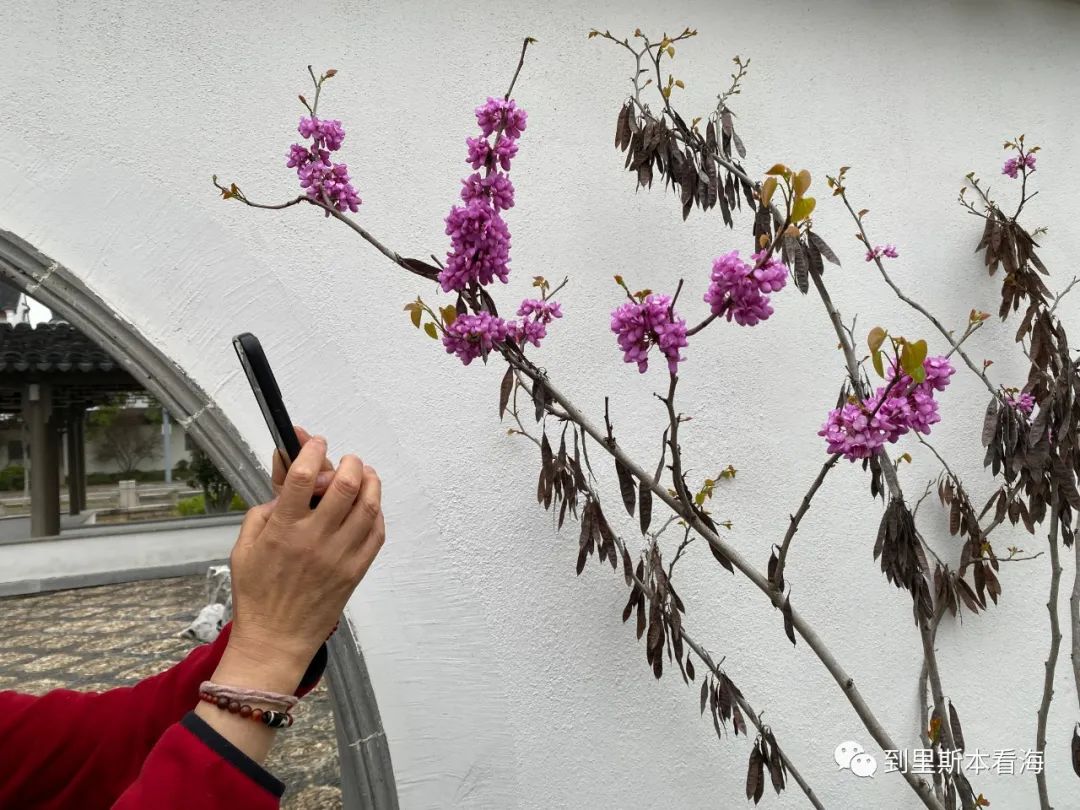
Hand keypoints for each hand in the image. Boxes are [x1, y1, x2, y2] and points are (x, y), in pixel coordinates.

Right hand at [222, 432, 385, 691]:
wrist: (276, 638)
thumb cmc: (257, 593)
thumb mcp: (243, 547)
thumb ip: (263, 511)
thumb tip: (285, 484)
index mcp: (283, 530)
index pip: (304, 477)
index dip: (312, 450)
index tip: (314, 442)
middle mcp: (314, 539)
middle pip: (344, 485)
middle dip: (349, 463)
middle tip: (347, 460)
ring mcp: (339, 555)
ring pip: (368, 506)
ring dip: (370, 482)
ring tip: (365, 474)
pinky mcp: (356, 571)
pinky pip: (377, 533)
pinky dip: (377, 513)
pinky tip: (370, 506)